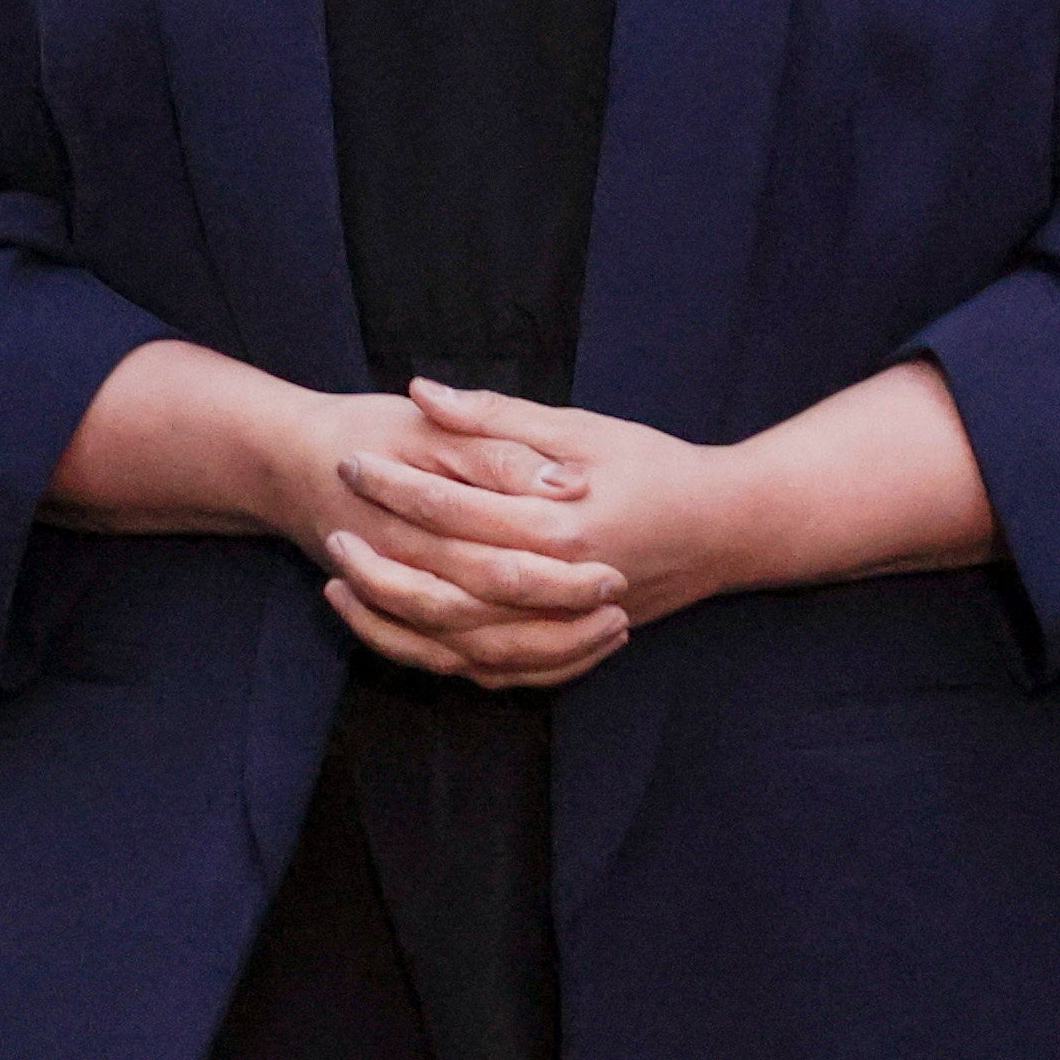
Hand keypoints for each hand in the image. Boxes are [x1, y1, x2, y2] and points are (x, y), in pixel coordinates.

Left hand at [313, 364, 997, 686]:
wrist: (727, 528)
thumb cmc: (656, 466)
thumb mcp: (583, 427)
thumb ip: (499, 415)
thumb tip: (422, 389)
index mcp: (562, 523)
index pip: (457, 507)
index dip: (397, 482)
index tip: (354, 459)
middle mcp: (559, 584)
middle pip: (445, 582)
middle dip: (380, 549)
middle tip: (332, 518)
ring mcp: (562, 626)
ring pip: (457, 640)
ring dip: (392, 616)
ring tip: (342, 583)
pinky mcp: (565, 648)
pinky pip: (488, 670)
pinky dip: (437, 656)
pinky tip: (393, 631)